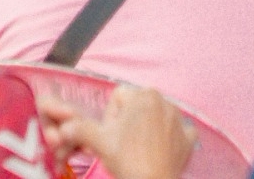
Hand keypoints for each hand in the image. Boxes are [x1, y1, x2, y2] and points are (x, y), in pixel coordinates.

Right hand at [40, 86, 196, 178]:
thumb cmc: (125, 158)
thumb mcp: (98, 141)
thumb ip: (79, 129)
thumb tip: (64, 127)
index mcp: (143, 95)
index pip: (118, 98)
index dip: (109, 117)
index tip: (109, 135)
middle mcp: (165, 100)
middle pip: (137, 107)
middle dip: (127, 123)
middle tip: (121, 145)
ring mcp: (180, 119)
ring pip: (155, 119)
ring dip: (146, 131)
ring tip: (138, 151)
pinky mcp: (190, 137)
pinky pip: (176, 133)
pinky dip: (168, 142)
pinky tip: (159, 154)